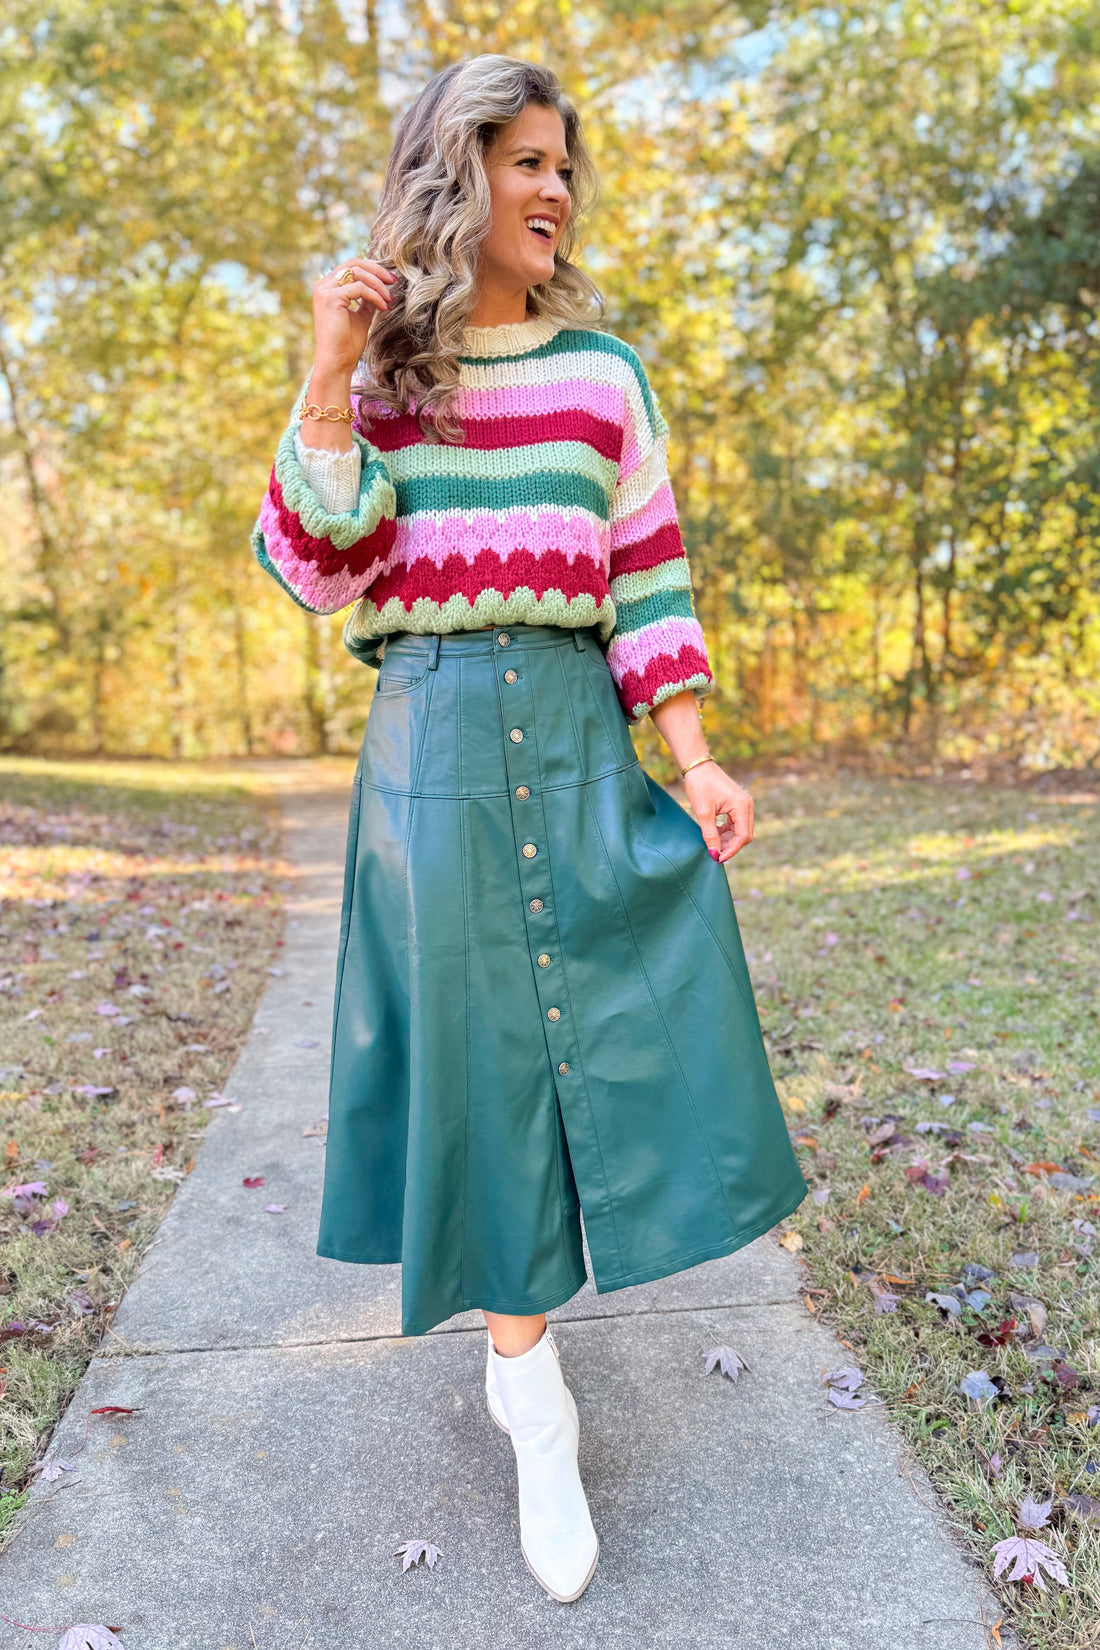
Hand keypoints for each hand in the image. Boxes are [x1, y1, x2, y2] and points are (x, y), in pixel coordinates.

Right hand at [312, 257, 397, 375]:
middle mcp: (323, 286)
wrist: (337, 363)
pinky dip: (375, 295)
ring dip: (378, 284)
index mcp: (328, 288)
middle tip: (394, 281)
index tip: (390, 280)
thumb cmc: (347, 344)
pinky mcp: (330, 298)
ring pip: (357, 273)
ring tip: (389, 299)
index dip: (373, 269)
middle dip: (377, 270)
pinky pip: (360, 288)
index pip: (351, 266)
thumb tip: (382, 288)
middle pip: (354, 263)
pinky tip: (384, 307)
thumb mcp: (361, 316)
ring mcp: (325, 291)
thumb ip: (367, 300)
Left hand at [682, 761, 753, 863]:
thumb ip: (710, 835)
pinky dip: (727, 831)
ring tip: (712, 843)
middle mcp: (747, 805)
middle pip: (745, 835)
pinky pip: (736, 824)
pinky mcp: (737, 804)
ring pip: (741, 831)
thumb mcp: (703, 812)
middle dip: (730, 846)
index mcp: (742, 806)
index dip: (731, 850)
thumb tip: (714, 854)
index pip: (743, 836)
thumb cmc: (700, 785)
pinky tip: (714, 833)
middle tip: (714, 854)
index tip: (717, 858)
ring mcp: (744, 805)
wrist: (698, 766)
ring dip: (728, 840)